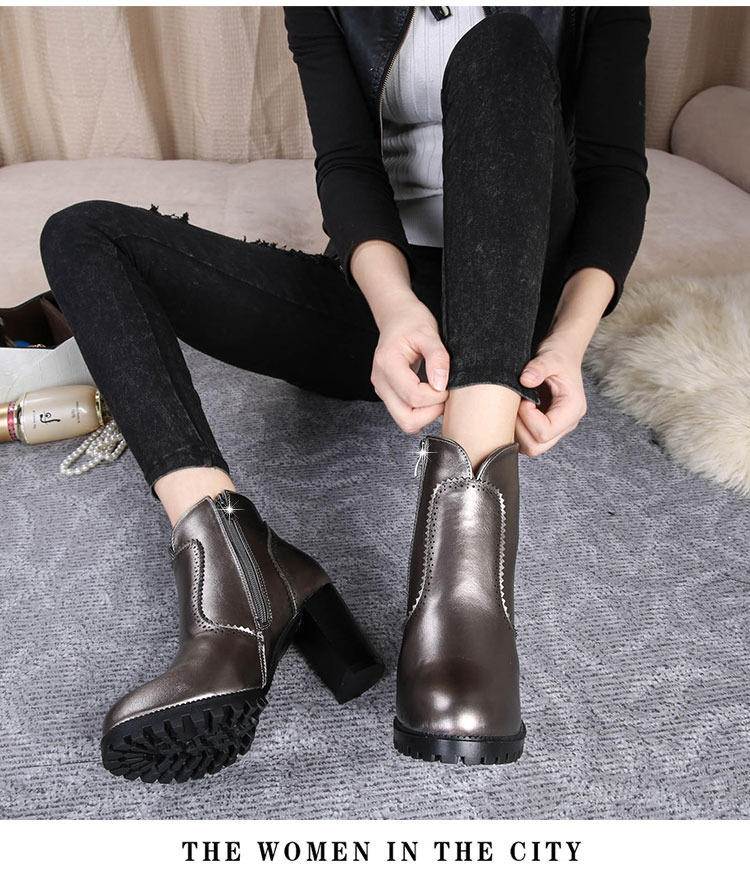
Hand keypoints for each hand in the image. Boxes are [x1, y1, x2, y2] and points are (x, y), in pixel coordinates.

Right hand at [371, 298, 449, 433]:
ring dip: (426, 416)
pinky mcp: (388, 394)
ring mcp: (382, 390)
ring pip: (405, 422)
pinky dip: (421, 413)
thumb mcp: (429, 333)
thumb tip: (441, 384)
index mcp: (388, 364)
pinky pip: (405, 415)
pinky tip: (430, 397)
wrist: (396, 317)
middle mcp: (381, 382)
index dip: (436, 397)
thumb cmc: (411, 322)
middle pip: (406, 419)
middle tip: (444, 395)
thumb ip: (438, 358)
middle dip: (430, 413)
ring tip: (438, 395)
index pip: (413, 396)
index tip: (446, 385)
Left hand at [515, 340, 586, 456]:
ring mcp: (555, 427)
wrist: (563, 352)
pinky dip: (517, 430)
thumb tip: (526, 380)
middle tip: (516, 406)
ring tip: (515, 407)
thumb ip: (539, 367)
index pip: (545, 432)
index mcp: (572, 409)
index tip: (523, 399)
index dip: (527, 418)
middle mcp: (566, 423)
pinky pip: (527, 439)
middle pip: (537, 446)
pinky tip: (515, 411)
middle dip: (519, 429)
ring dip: (517, 431)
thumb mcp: (550, 356)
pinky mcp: (544, 425)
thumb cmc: (560, 354)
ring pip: (531, 447)